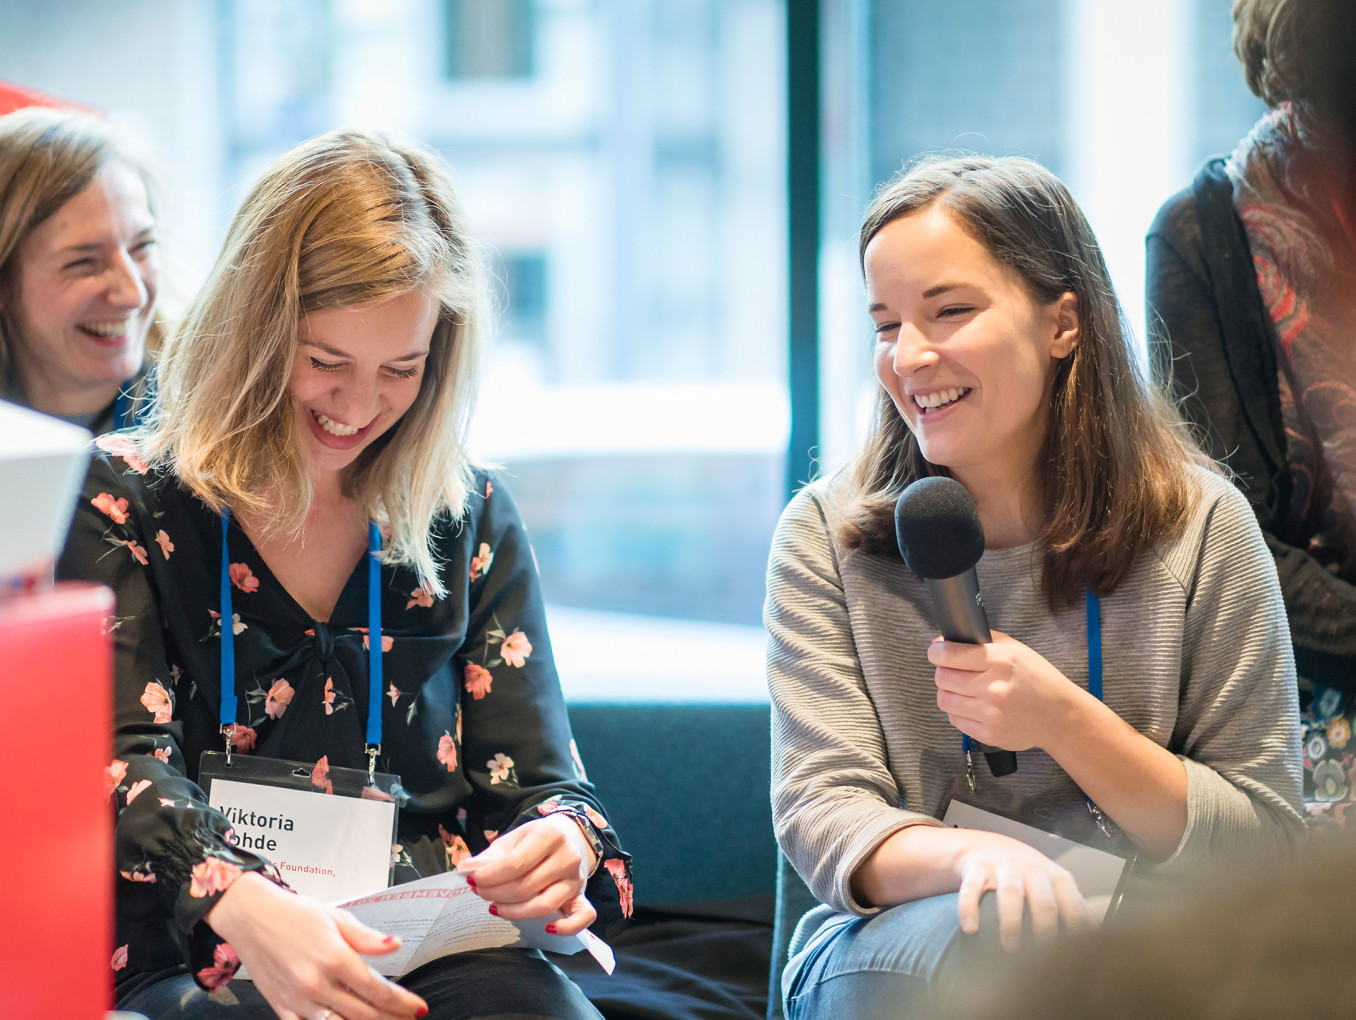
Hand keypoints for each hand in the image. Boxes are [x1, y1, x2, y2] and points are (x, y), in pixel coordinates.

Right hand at [206, 872, 425, 1019]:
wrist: (251, 916)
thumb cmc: (295, 914)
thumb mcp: (336, 918)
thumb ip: (367, 938)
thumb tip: (396, 945)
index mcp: (334, 958)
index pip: (377, 989)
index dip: (401, 1003)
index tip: (419, 1009)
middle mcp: (316, 983)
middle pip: (363, 1014)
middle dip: (391, 1018)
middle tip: (410, 1019)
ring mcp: (298, 1000)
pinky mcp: (281, 1008)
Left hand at [457, 815, 596, 935]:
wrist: (570, 834)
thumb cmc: (536, 838)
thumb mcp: (513, 838)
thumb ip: (491, 856)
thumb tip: (466, 869)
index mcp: (548, 836)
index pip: (515, 864)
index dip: (489, 877)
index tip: (472, 880)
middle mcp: (567, 857)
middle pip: (526, 887)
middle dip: (496, 893)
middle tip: (480, 892)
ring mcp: (576, 878)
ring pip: (544, 906)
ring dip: (514, 912)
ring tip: (496, 907)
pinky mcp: (582, 895)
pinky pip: (583, 917)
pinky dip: (567, 928)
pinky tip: (546, 929)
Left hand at [928, 630, 1084, 751]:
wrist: (1059, 715)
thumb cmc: (1035, 678)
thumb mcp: (1014, 649)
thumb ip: (980, 640)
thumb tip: (942, 641)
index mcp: (999, 661)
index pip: (947, 655)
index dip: (936, 652)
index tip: (937, 653)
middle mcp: (993, 687)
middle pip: (941, 678)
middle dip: (944, 673)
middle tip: (955, 673)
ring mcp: (991, 713)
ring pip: (944, 700)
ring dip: (950, 693)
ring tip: (966, 691)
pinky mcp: (989, 734)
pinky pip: (955, 720)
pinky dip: (960, 712)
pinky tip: (976, 707)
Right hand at [953, 831, 1094, 951]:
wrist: (993, 847)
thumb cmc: (1031, 878)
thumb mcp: (1056, 888)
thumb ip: (1076, 910)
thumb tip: (1103, 941)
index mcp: (1056, 878)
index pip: (1072, 905)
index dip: (1075, 931)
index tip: (1075, 956)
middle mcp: (1032, 869)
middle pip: (1043, 899)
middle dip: (1044, 928)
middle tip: (1042, 957)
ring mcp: (1003, 867)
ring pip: (1010, 892)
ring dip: (1011, 921)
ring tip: (1010, 947)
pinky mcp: (977, 868)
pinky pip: (972, 888)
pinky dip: (970, 908)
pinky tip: (970, 929)